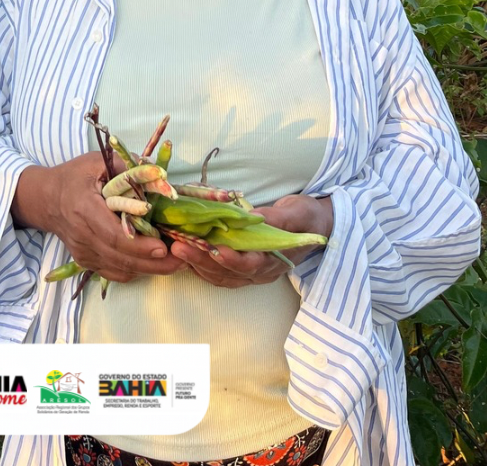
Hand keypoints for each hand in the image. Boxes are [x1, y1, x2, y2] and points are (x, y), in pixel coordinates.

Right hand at [13, 153, 185, 283]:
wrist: (46, 199)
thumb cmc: (74, 176)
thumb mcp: (96, 162)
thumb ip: (126, 167)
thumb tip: (158, 175)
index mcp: (83, 207)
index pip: (112, 234)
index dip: (139, 244)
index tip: (163, 246)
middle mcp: (81, 235)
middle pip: (119, 257)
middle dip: (152, 262)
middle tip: (181, 259)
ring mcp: (82, 252)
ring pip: (119, 269)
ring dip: (149, 269)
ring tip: (175, 263)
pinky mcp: (85, 261)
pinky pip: (114, 272)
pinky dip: (135, 270)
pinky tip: (152, 263)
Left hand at [170, 193, 332, 288]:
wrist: (311, 226)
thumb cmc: (305, 218)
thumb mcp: (296, 213)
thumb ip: (276, 218)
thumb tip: (252, 217)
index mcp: (275, 259)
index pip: (251, 264)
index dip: (232, 259)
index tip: (214, 250)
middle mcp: (261, 271)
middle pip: (228, 272)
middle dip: (202, 260)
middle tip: (178, 247)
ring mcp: (250, 272)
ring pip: (219, 274)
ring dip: (196, 263)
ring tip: (175, 247)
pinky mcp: (241, 267)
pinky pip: (218, 272)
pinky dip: (200, 265)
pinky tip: (186, 253)